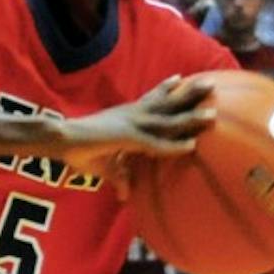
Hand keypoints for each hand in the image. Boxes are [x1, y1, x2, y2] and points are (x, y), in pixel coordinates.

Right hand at [57, 75, 215, 175]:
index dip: (166, 89)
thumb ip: (120, 176)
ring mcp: (132, 124)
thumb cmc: (79, 149)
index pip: (151, 98)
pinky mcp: (128, 138)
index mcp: (126, 115)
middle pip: (167, 101)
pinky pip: (157, 144)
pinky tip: (191, 146)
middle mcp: (133, 114)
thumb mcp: (105, 164)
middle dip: (189, 93)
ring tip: (212, 112)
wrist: (61, 140)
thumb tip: (125, 195)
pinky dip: (174, 146)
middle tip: (210, 84)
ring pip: (168, 119)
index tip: (180, 78)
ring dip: (191, 116)